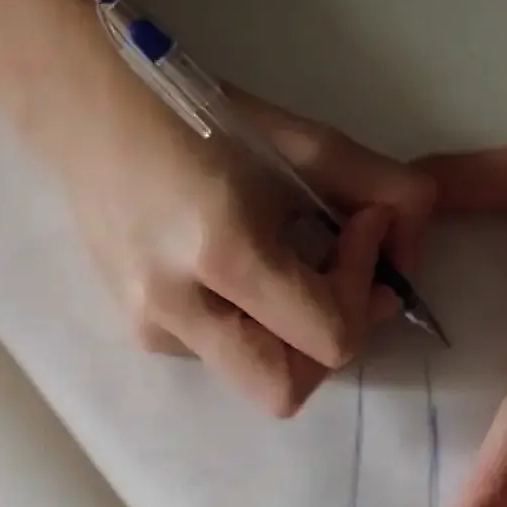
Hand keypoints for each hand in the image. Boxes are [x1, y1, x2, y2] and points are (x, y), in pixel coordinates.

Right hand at [54, 86, 434, 415]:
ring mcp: (151, 329)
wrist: (91, 114)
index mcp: (221, 253)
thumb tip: (415, 244)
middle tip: (342, 282)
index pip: (328, 335)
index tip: (363, 228)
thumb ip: (384, 188)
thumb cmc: (199, 117)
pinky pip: (221, 355)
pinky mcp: (138, 332)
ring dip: (290, 336)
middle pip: (287, 391)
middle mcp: (178, 307)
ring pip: (254, 377)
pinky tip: (241, 270)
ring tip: (288, 267)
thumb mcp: (303, 141)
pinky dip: (253, 325)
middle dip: (328, 345)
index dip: (365, 289)